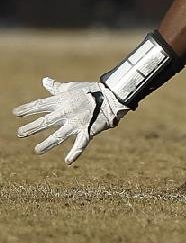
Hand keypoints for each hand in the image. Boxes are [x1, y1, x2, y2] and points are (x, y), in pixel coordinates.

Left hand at [13, 77, 128, 164]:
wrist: (112, 95)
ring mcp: (77, 122)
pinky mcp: (88, 130)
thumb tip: (44, 80)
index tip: (16, 114)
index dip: (27, 109)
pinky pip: (81, 144)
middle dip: (32, 128)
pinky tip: (67, 161)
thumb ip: (56, 87)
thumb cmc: (90, 91)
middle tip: (20, 133)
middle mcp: (67, 112)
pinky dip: (75, 153)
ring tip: (36, 150)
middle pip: (45, 121)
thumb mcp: (72, 87)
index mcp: (62, 100)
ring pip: (59, 136)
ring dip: (47, 144)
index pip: (40, 105)